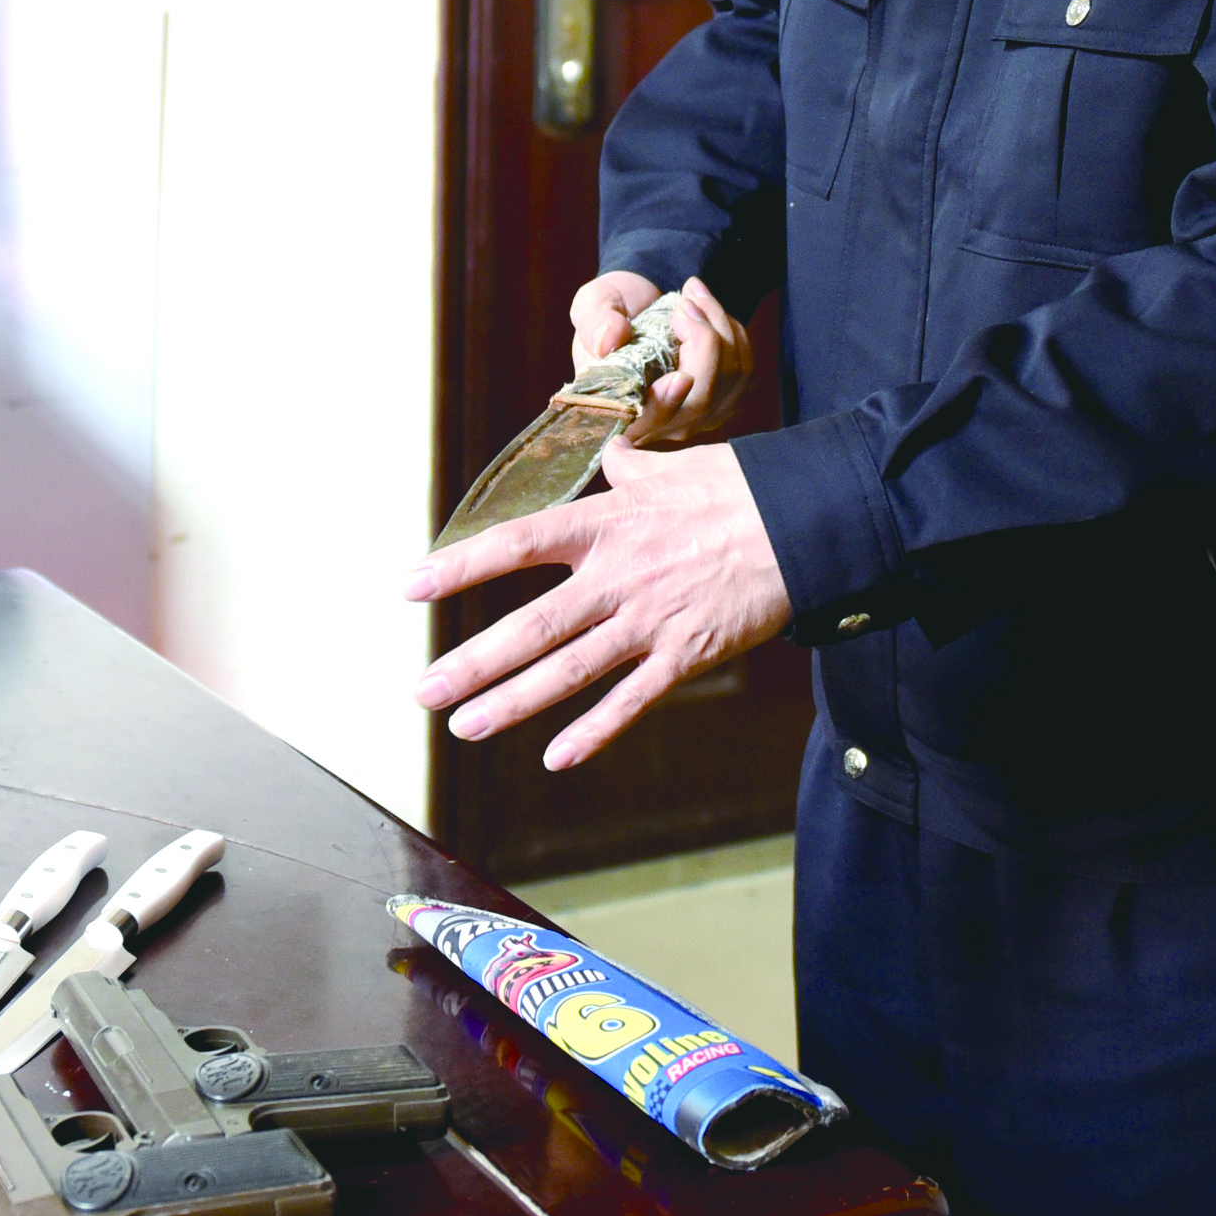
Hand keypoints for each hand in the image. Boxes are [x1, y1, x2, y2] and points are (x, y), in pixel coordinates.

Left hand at [404, 438, 789, 768]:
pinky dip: (594, 732)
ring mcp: (650, 620)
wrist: (805, 522)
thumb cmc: (737, 488)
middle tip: (423, 690)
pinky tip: (556, 756)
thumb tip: (611, 458)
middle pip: (532, 627)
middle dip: (472, 662)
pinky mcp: (685, 654)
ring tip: (464, 725)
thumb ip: (629, 470)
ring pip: (569, 671)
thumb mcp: (670, 466)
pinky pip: (631, 701)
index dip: (461, 567)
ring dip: (512, 702)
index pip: (517, 543)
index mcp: (607, 522)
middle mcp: (618, 575)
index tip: (411, 587)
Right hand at [568, 272, 754, 447]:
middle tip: (686, 302)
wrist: (641, 304)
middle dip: (703, 343)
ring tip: (694, 293)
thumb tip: (609, 340)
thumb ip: (596, 322)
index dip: (666, 405)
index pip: (647, 421)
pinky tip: (710, 311)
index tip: (680, 377)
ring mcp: (696, 414)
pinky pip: (744, 369)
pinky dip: (733, 332)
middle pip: (699, 401)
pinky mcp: (724, 398)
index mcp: (620, 407)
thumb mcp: (591, 306)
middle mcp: (660, 423)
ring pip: (729, 381)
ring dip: (718, 326)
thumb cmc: (612, 310)